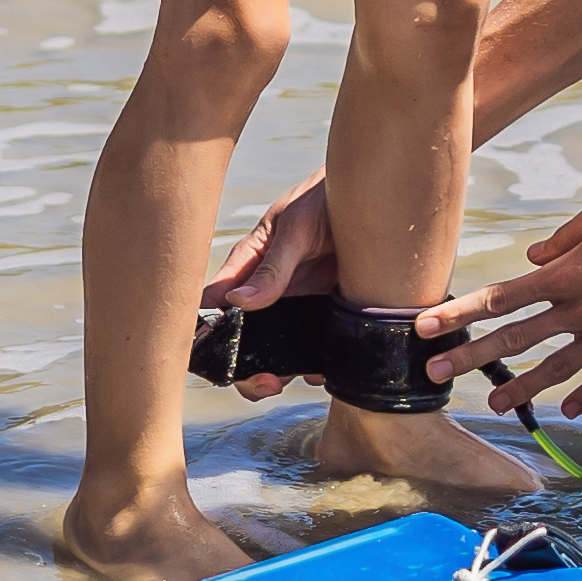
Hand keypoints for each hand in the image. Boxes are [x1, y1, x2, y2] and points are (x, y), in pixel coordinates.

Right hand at [204, 176, 336, 398]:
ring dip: (283, 372)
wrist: (374, 198)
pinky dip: (319, 366)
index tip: (221, 361)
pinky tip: (330, 367)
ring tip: (302, 374)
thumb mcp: (294, 230)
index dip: (208, 342)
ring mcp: (293, 306)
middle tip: (270, 382)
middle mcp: (265, 293)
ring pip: (276, 353)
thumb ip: (270, 268)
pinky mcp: (322, 314)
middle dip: (249, 373)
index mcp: (245, 270)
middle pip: (242, 345)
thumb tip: (237, 303)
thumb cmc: (322, 200)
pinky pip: (315, 350)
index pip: (212, 310)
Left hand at [426, 181, 581, 419]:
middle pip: (515, 339)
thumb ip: (563, 237)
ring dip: (521, 389)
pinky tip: (568, 412)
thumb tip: (531, 254)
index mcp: (569, 272)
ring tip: (493, 405)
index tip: (423, 328)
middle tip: (434, 374)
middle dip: (470, 358)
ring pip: (557, 370)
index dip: (458, 314)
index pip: (500, 298)